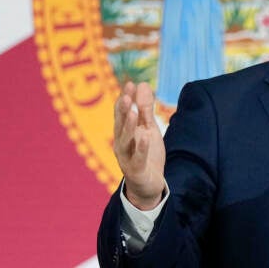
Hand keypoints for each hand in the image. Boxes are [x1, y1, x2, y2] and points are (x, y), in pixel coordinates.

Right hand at [113, 81, 166, 209]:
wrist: (148, 185)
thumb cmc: (146, 154)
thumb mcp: (148, 128)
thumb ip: (145, 109)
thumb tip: (142, 84)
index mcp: (124, 132)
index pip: (122, 113)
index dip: (125, 98)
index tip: (131, 83)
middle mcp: (121, 144)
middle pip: (120, 125)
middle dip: (123, 110)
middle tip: (127, 96)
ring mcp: (126, 157)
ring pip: (125, 140)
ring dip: (128, 126)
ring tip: (133, 111)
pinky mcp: (135, 170)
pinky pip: (138, 158)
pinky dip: (141, 147)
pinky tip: (146, 136)